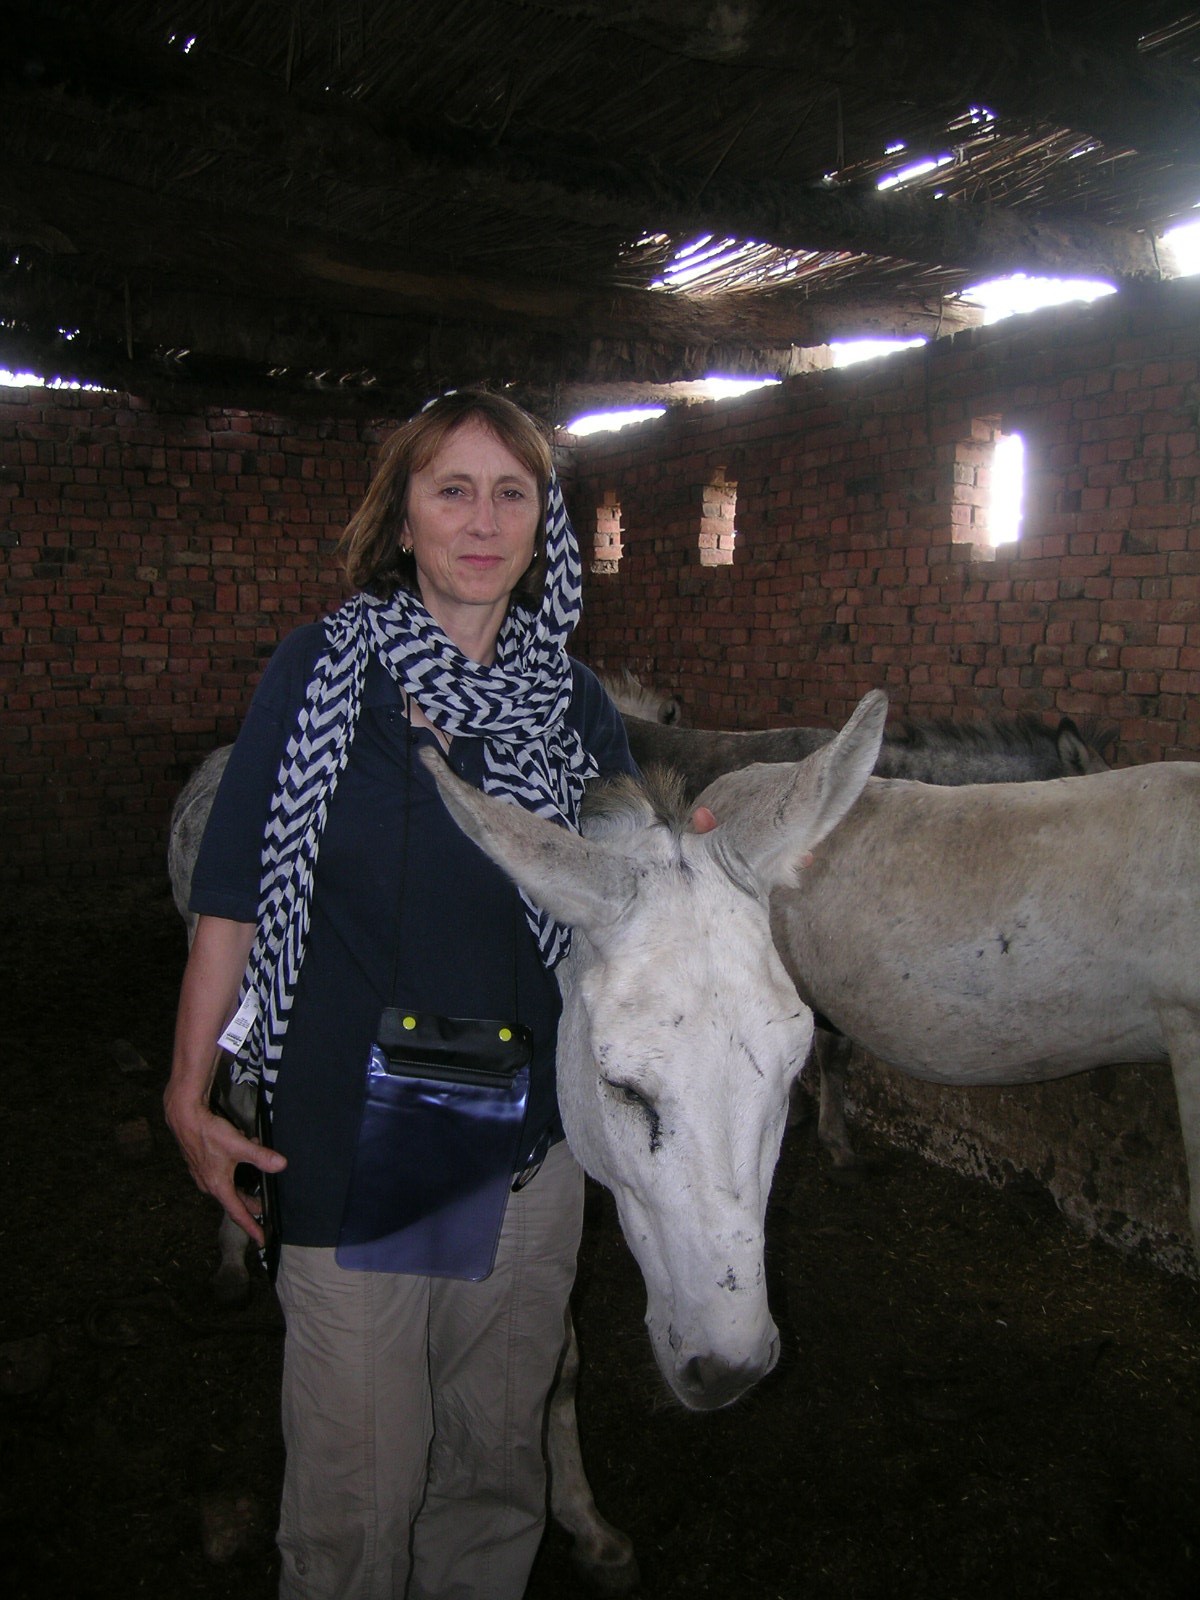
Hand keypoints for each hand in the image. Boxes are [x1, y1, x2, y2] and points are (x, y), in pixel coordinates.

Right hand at [164, 1084, 285, 1248]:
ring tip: (257, 1174)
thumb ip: (260, 1156)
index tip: (261, 1240)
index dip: (252, 1227)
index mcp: (218, 1186)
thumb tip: (282, 1165)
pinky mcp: (201, 1164)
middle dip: (251, 1204)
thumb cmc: (209, 1133)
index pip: (238, 1213)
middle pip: (235, 1200)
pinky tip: (244, 1152)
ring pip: (229, 1185)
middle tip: (265, 1207)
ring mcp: (203, 1175)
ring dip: (244, 1182)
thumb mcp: (239, 1145)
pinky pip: (223, 1174)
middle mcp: (209, 1185)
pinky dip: (235, 1170)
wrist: (184, 1117)